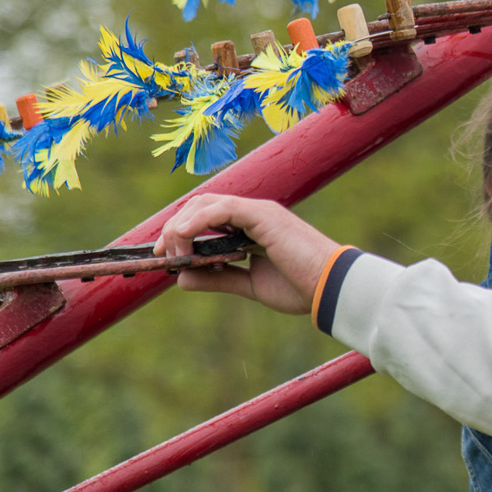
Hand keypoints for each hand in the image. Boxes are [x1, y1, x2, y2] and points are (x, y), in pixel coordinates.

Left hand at [154, 194, 342, 315]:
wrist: (329, 288)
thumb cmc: (300, 287)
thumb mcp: (250, 285)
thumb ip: (218, 278)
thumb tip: (183, 277)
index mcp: (252, 229)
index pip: (207, 217)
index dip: (180, 232)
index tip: (165, 257)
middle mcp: (253, 215)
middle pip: (200, 205)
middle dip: (174, 228)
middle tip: (162, 255)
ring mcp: (258, 212)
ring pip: (206, 203)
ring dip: (181, 226)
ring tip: (173, 252)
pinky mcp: (263, 215)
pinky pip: (222, 208)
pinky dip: (197, 220)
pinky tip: (183, 238)